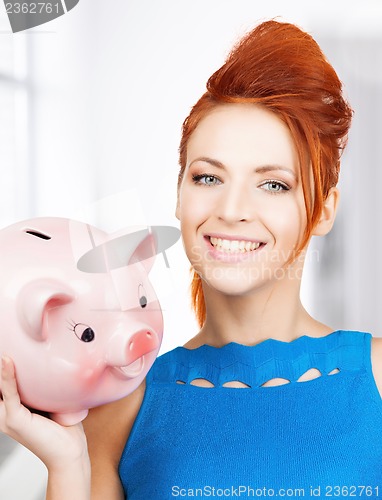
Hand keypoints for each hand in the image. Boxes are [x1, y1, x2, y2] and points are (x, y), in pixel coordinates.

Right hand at [0, 355, 88, 470]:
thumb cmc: (63, 427)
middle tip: (2, 347)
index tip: (4, 349)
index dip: (2, 368)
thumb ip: (46, 383)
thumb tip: (54, 361)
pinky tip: (7, 361)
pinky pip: (10, 394)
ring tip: (2, 350)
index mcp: (10, 408)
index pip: (2, 384)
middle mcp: (3, 413)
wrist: (69, 453)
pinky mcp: (15, 420)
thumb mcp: (52, 399)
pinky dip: (7, 377)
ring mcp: (6, 418)